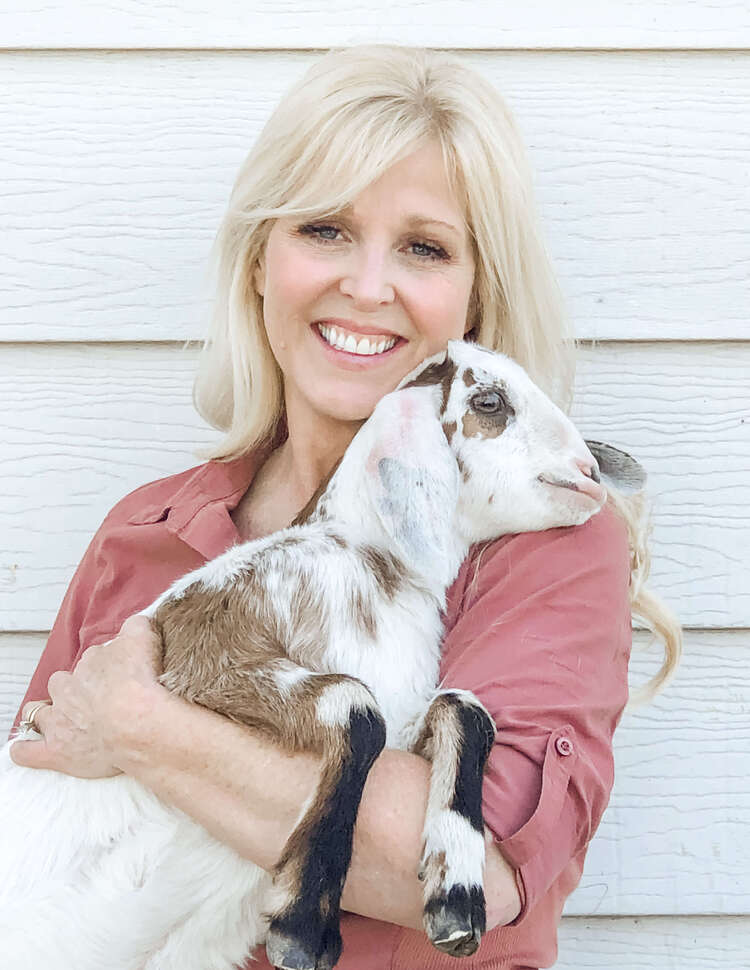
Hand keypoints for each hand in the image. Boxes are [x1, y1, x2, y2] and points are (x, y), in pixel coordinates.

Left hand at [11, 614, 164, 777]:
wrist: (136, 722)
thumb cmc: (141, 682)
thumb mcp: (144, 639)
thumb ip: (136, 626)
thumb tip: (134, 623)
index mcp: (91, 663)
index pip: (93, 660)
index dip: (106, 669)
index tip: (120, 677)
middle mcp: (70, 688)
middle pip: (62, 683)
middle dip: (72, 689)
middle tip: (96, 701)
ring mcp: (59, 720)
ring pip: (38, 711)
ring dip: (45, 714)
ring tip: (61, 721)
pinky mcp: (55, 751)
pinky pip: (27, 751)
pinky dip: (26, 750)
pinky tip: (29, 749)